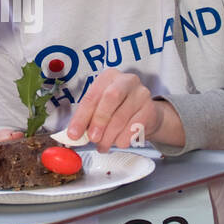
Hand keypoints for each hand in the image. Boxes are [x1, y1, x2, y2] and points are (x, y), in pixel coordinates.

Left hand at [63, 70, 183, 150]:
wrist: (145, 114)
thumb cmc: (117, 109)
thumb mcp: (100, 109)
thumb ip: (86, 119)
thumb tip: (73, 136)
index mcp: (108, 77)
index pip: (91, 96)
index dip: (81, 117)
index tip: (73, 134)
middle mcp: (126, 80)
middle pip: (110, 98)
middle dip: (99, 121)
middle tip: (92, 139)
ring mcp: (141, 93)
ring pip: (122, 116)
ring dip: (109, 136)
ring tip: (103, 146)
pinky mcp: (150, 109)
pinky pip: (134, 127)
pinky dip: (123, 138)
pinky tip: (118, 142)